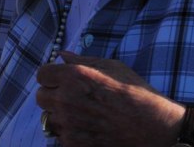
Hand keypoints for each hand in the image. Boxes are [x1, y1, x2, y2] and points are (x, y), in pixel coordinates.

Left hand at [35, 52, 182, 146]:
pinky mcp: (74, 145)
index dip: (52, 75)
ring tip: (82, 114)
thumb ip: (82, 61)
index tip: (61, 79)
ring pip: (49, 119)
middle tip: (71, 97)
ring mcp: (69, 125)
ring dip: (60, 116)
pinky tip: (88, 127)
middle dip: (53, 95)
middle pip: (40, 97)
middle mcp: (66, 100)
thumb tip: (62, 55)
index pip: (42, 74)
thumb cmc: (135, 92)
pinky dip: (70, 132)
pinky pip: (60, 136)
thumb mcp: (112, 67)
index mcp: (74, 77)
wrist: (152, 126)